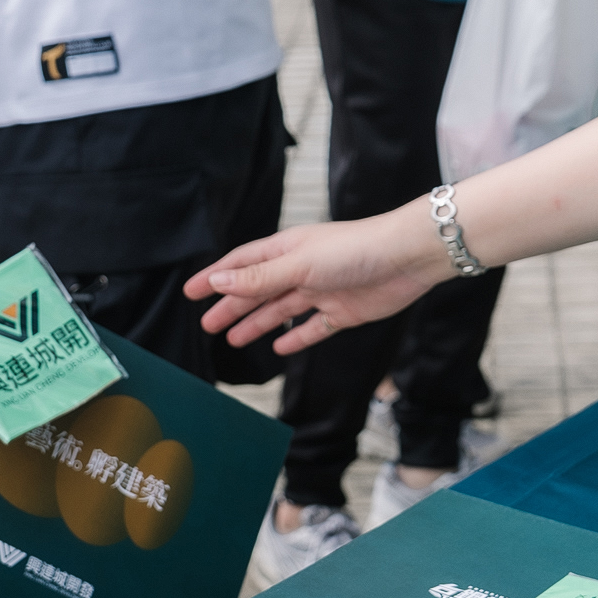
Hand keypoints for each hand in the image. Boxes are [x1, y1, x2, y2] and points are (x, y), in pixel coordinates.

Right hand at [187, 209, 450, 352]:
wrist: (407, 258)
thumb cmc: (355, 250)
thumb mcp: (299, 264)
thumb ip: (260, 278)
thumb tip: (219, 282)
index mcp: (287, 250)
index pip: (241, 265)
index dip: (214, 278)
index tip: (190, 292)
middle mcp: (302, 269)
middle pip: (258, 290)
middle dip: (232, 306)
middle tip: (207, 325)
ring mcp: (322, 291)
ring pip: (281, 310)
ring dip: (256, 323)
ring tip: (233, 339)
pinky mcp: (343, 311)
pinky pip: (313, 328)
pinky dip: (295, 337)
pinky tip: (279, 347)